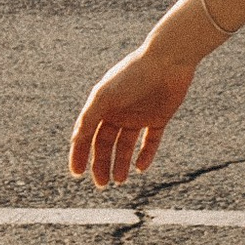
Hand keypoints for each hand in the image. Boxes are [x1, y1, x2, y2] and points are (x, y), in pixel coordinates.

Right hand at [68, 40, 196, 186]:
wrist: (168, 59)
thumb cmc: (133, 74)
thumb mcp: (106, 95)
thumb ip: (90, 117)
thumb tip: (76, 140)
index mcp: (102, 105)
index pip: (86, 135)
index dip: (79, 154)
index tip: (77, 173)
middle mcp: (119, 111)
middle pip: (105, 144)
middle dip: (101, 164)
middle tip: (102, 184)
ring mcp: (138, 115)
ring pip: (126, 146)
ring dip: (121, 163)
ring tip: (120, 180)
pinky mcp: (159, 117)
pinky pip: (151, 141)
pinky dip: (146, 155)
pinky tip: (141, 168)